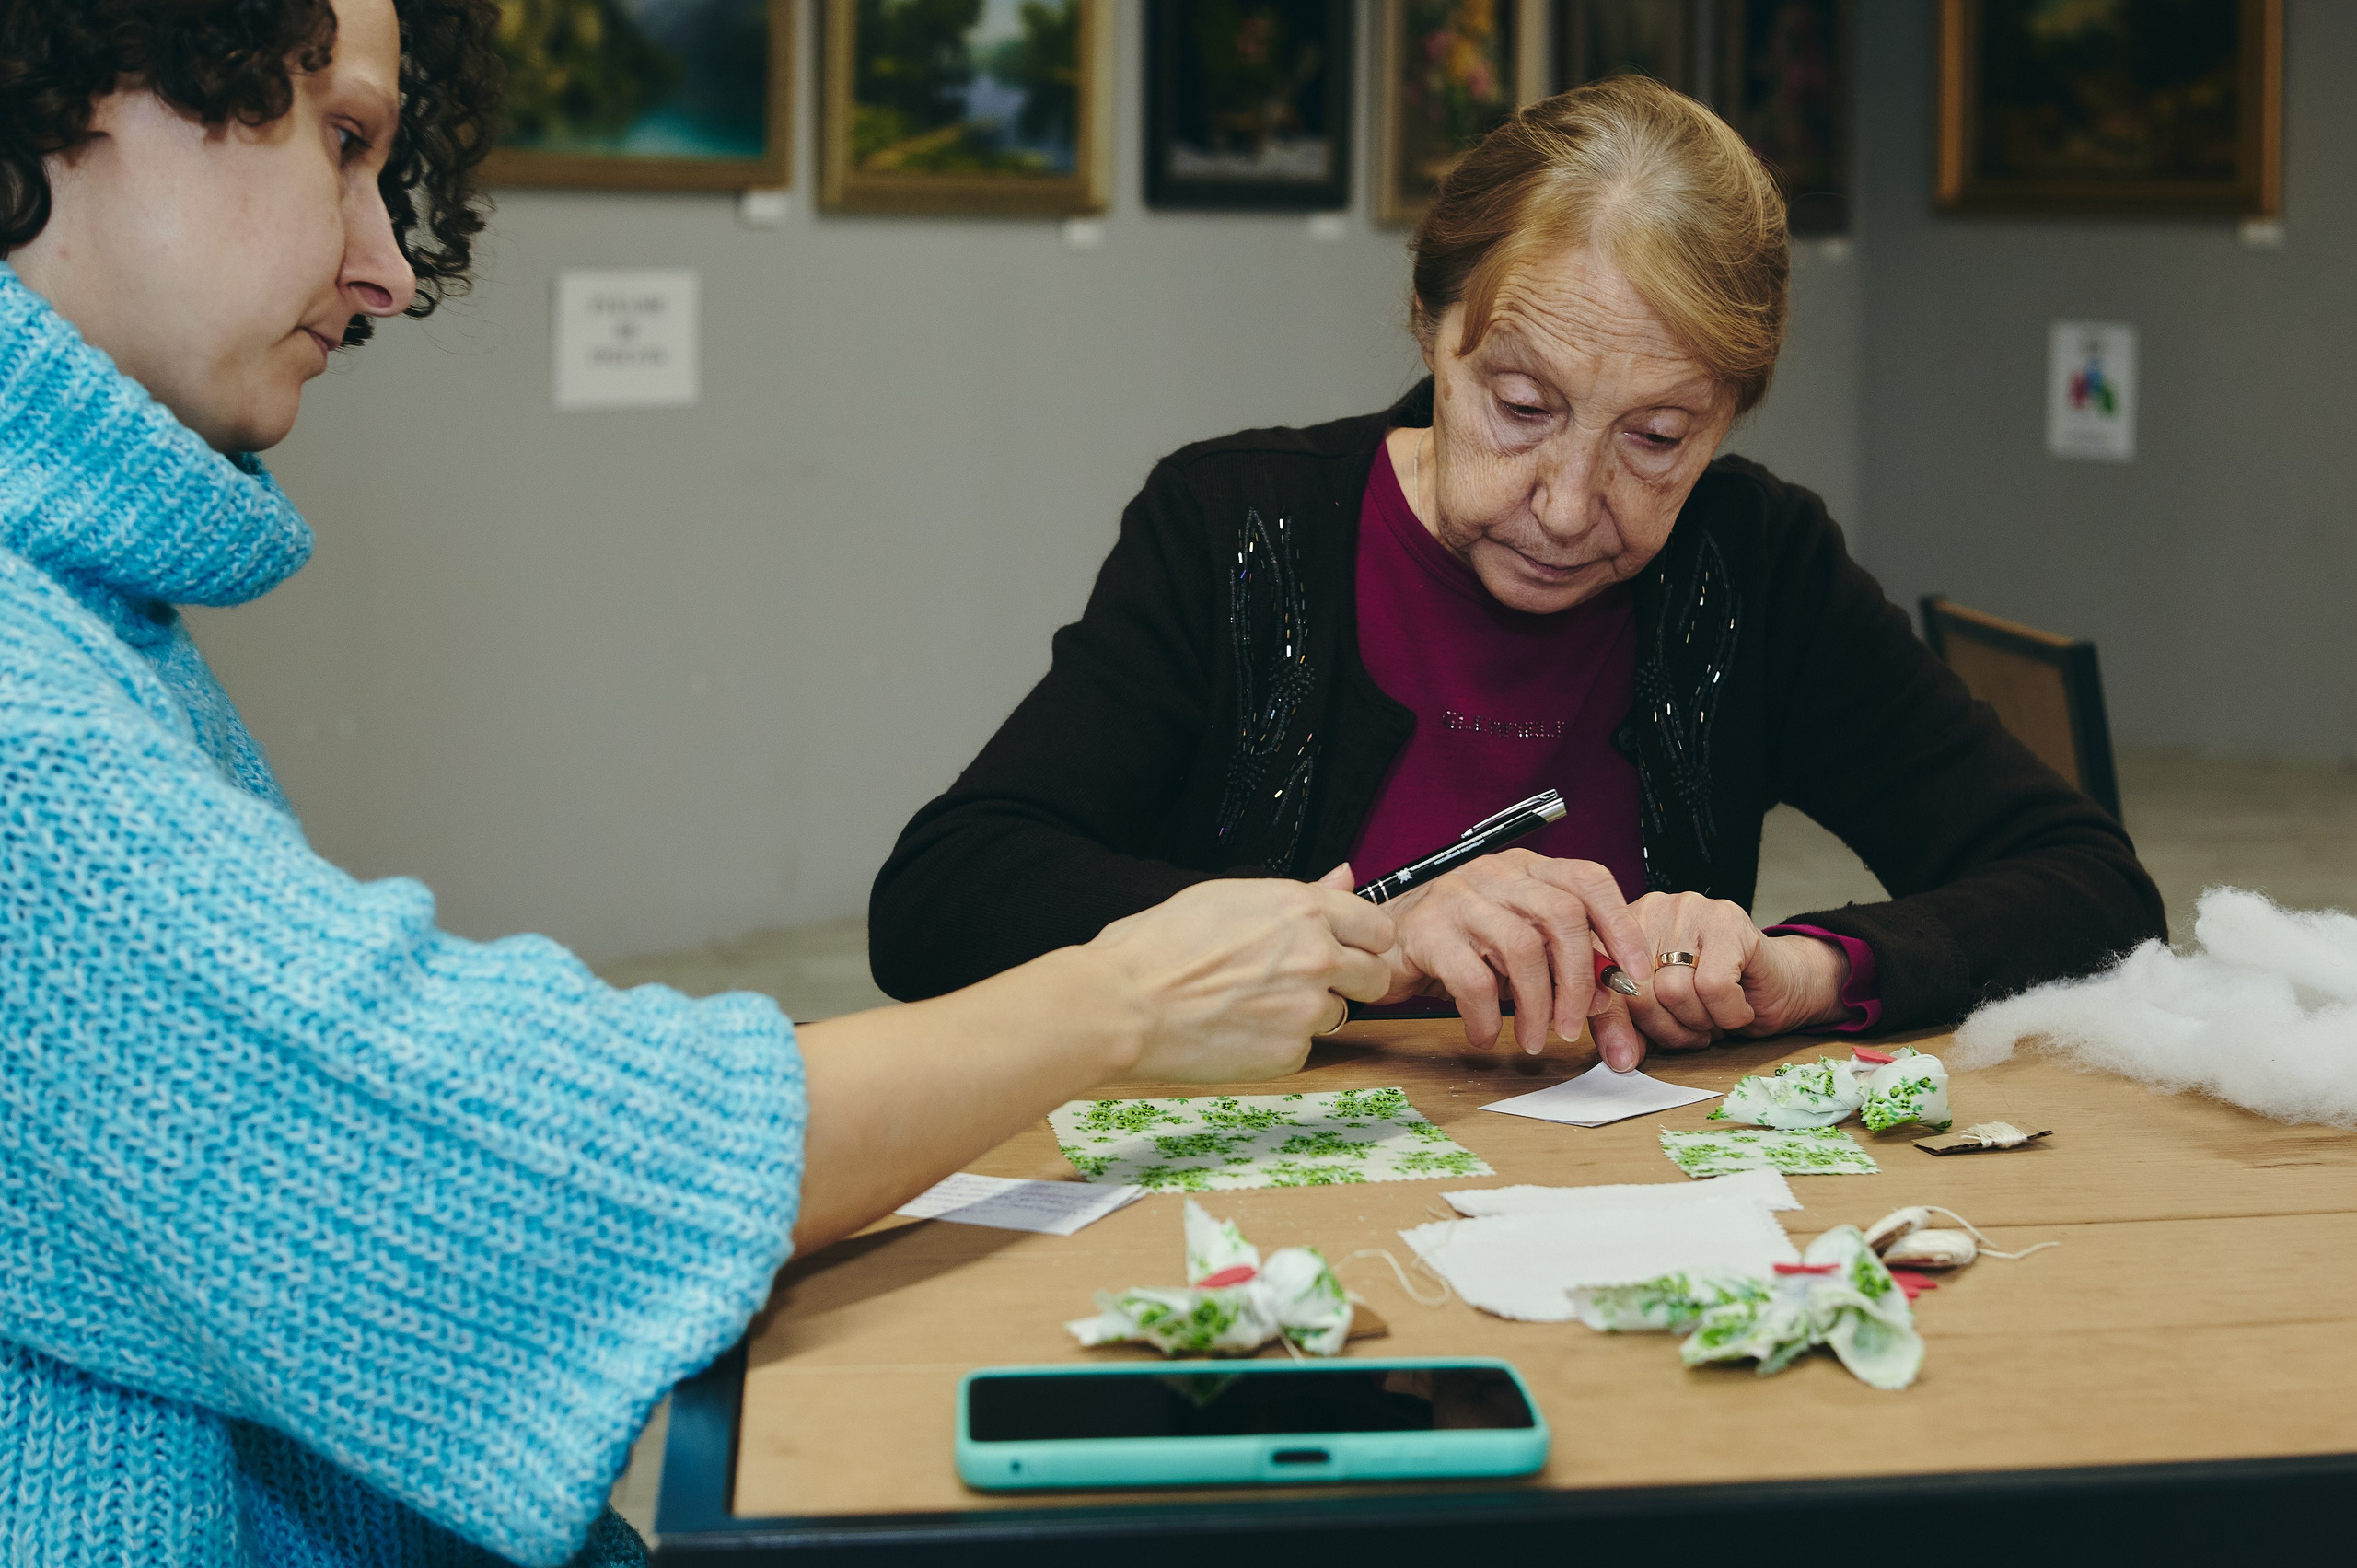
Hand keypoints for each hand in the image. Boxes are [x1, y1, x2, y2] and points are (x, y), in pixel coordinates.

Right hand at [1085, 865, 1394, 1083]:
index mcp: (1301, 908)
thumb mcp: (1228, 896)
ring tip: (1257, 1005)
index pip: (1377, 927)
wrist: (1126, 1005)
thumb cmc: (1159, 948)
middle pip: (1376, 977)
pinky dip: (1280, 1042)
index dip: (1363, 941)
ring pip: (1339, 1014)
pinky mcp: (1291, 1051)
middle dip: (1351, 981)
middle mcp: (1316, 955)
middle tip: (1308, 982)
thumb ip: (1300, 892)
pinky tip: (1240, 1029)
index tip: (1349, 949)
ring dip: (1310, 1012)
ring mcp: (1307, 1007)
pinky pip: (1304, 1047)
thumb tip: (1344, 876)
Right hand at [1372, 850, 1654, 1056]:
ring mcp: (1460, 898)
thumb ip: (1568, 978)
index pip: (1589, 880)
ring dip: (1537, 1005)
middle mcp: (1497, 875)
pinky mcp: (1427, 931)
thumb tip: (1613, 1015)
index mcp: (1528, 871)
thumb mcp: (1520, 956)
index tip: (1634, 976)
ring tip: (1533, 1038)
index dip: (1619, 927)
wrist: (1377, 945)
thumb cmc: (1457, 947)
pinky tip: (1484, 1034)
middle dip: (1578, 979)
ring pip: (1522, 947)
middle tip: (1573, 1026)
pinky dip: (1486, 1017)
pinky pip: (1472, 978)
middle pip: (1561, 915)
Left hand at [1592, 891, 1852, 1066]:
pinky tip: (1738, 1007)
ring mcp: (1690, 910)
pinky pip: (1714, 987)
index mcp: (1624, 929)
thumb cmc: (1716, 998)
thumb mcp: (1661, 1015)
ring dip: (1700, 1022)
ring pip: (1674, 991)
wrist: (1780, 985)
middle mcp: (1652, 910)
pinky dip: (1728, 1013)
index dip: (1613, 1023)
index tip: (1625, 1054)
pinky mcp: (1728, 921)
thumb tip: (1618, 1058)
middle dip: (1666, 1029)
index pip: (1599, 979)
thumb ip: (1631, 1028)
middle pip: (1638, 991)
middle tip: (1692, 1032)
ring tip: (1715, 1016)